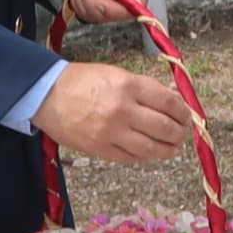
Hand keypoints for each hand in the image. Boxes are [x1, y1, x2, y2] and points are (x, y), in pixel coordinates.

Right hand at [36, 61, 195, 165]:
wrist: (46, 95)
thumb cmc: (82, 81)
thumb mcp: (116, 74)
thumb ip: (145, 88)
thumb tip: (173, 100)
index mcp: (128, 87)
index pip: (169, 103)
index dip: (183, 111)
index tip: (186, 114)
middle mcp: (122, 111)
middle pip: (165, 128)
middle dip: (180, 133)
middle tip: (182, 133)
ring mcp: (111, 134)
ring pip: (152, 149)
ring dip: (168, 149)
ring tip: (173, 147)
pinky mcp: (100, 150)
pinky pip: (132, 158)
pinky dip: (146, 156)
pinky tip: (150, 151)